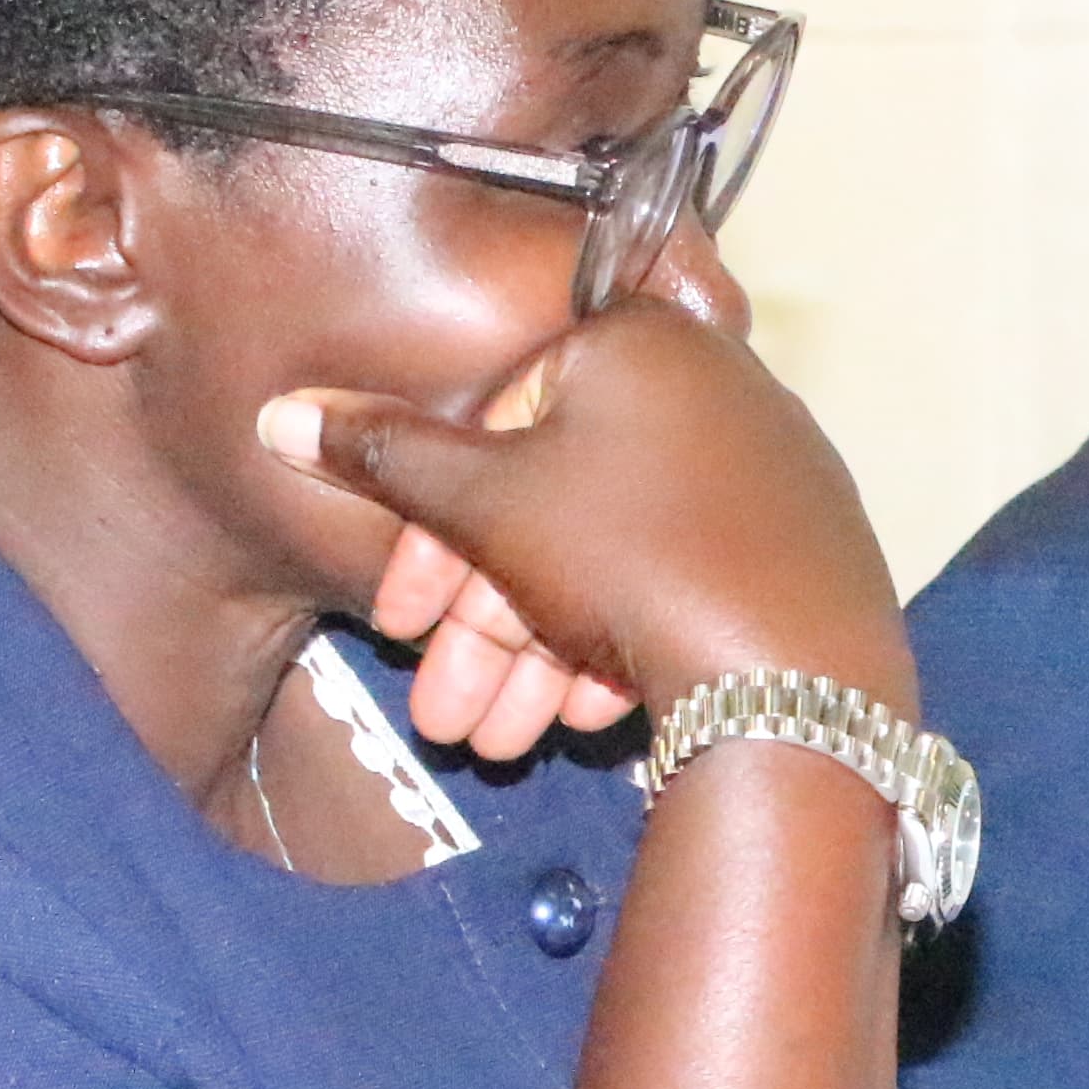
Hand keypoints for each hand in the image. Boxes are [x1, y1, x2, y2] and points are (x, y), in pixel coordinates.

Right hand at [257, 235, 911, 748]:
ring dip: (540, 657)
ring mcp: (772, 473)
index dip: (431, 541)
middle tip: (443, 716)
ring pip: (619, 559)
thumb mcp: (484, 506)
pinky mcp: (807, 551)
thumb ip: (382, 457)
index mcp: (640, 345)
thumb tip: (281, 413)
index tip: (398, 622)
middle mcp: (716, 390)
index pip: (500, 428)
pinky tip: (590, 717)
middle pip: (559, 506)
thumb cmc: (634, 561)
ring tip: (500, 743)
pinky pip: (691, 581)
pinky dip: (627, 644)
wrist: (801, 677)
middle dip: (484, 626)